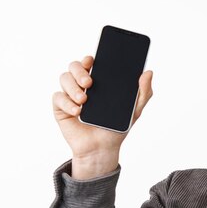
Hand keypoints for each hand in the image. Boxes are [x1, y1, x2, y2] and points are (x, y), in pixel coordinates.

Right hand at [52, 55, 153, 177]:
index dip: (88, 58)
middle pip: (74, 66)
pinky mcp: (61, 108)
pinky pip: (58, 98)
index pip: (91, 62)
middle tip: (89, 82)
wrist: (102, 149)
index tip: (92, 60)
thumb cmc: (116, 128)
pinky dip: (67, 103)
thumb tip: (149, 72)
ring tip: (84, 100)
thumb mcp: (135, 110)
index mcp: (99, 81)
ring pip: (64, 78)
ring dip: (73, 87)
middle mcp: (82, 85)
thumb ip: (144, 92)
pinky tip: (78, 111)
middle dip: (79, 71)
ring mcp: (70, 95)